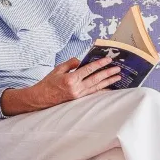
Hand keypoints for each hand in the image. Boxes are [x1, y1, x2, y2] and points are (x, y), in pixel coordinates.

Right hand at [1, 57, 121, 115]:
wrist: (41, 98)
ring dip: (108, 82)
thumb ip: (70, 64)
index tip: (108, 60)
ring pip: (96, 87)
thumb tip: (81, 61)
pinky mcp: (78, 99)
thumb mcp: (58, 69)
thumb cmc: (48, 83)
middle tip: (118, 69)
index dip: (99, 64)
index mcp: (71, 79)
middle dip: (108, 73)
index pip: (89, 70)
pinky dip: (101, 90)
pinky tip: (109, 88)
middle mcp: (76, 88)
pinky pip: (92, 94)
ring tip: (117, 77)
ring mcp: (78, 95)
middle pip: (96, 79)